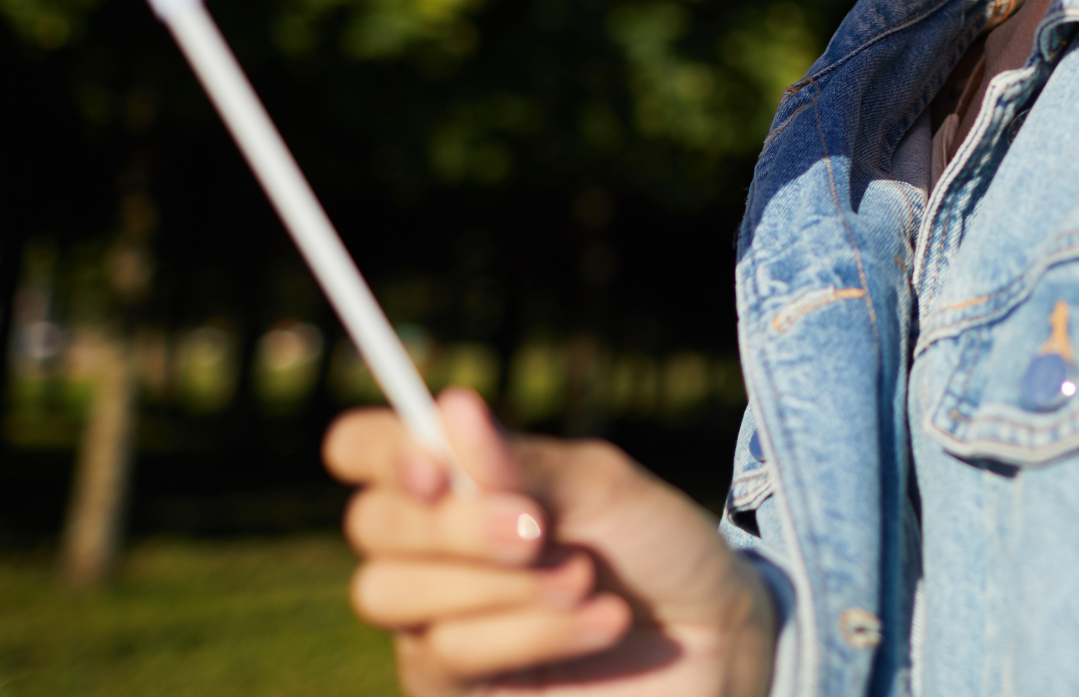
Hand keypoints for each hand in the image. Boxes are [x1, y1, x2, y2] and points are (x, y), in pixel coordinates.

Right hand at [326, 388, 776, 696]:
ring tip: (584, 577)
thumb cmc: (656, 546)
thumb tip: (447, 409)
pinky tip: (602, 622)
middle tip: (538, 530)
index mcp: (459, 479)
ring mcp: (435, 621)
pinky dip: (530, 631)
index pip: (364, 449)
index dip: (382, 453)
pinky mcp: (453, 689)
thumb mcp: (605, 488)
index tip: (436, 470)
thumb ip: (524, 462)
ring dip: (498, 585)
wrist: (714, 638)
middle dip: (455, 527)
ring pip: (391, 595)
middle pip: (371, 526)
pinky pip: (443, 655)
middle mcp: (431, 549)